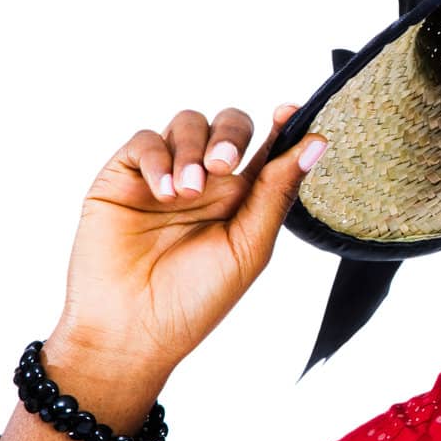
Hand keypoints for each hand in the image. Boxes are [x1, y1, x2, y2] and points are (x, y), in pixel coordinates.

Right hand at [48, 104, 327, 377]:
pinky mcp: (123, 177)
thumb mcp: (249, 246)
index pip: (267, 147)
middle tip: (224, 165)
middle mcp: (207, 181)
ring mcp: (165, 176)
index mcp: (243, 198)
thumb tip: (317, 142)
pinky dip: (158, 158)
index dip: (281, 125)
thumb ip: (277, 191)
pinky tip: (164, 191)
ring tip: (188, 190)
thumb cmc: (196, 299)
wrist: (131, 329)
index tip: (290, 111)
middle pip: (228, 124)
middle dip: (230, 135)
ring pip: (187, 123)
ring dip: (192, 149)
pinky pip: (145, 142)